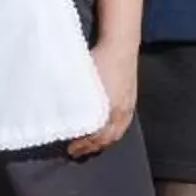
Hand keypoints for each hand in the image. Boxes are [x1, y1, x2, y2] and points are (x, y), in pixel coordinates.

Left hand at [68, 43, 138, 157]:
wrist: (119, 44)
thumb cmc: (100, 61)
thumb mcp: (84, 83)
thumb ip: (77, 100)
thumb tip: (64, 113)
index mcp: (111, 110)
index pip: (98, 137)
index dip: (85, 145)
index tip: (71, 149)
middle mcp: (122, 111)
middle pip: (108, 138)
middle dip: (93, 146)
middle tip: (78, 151)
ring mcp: (129, 104)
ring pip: (117, 131)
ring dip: (104, 140)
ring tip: (92, 144)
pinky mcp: (131, 98)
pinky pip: (123, 122)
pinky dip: (114, 131)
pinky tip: (108, 129)